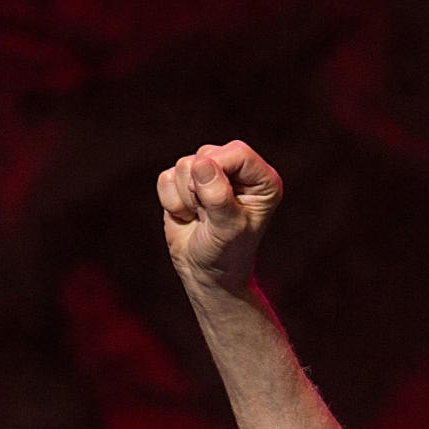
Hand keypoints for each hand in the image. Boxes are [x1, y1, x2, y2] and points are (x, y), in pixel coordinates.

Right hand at [157, 141, 282, 294]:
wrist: (207, 276)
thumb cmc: (227, 255)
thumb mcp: (229, 229)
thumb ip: (219, 197)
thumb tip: (202, 164)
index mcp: (262, 181)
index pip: (238, 152)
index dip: (219, 169)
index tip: (215, 200)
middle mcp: (238, 172)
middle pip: (207, 154)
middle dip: (200, 188)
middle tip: (210, 217)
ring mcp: (210, 174)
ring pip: (183, 165)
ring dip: (187, 199)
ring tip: (202, 219)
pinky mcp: (185, 182)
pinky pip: (166, 179)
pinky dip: (172, 202)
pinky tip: (188, 217)